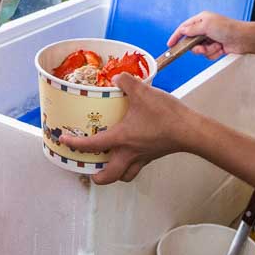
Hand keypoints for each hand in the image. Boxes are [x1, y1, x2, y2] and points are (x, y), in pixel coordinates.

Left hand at [61, 73, 186, 183]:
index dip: (75, 145)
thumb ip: (126, 82)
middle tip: (89, 168)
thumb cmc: (166, 116)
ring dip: (114, 173)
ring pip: (124, 176)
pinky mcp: (153, 156)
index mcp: (121, 139)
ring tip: (109, 163)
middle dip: (95, 176)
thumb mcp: (143, 92)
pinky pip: (137, 167)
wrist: (191, 130)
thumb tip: (117, 77)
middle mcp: (129, 153)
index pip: (92, 146)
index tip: (64, 142)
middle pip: (107, 177)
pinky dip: (130, 164)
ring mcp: (142, 157)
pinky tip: (131, 150)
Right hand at [167, 11, 253, 60]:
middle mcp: (205, 28)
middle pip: (191, 42)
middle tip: (201, 47)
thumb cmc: (227, 28)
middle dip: (197, 47)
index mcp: (202, 19)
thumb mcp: (206, 25)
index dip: (177, 36)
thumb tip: (183, 31)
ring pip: (199, 50)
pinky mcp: (216, 47)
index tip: (170, 44)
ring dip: (207, 50)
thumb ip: (192, 29)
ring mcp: (210, 39)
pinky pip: (208, 54)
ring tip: (216, 46)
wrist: (242, 39)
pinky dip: (213, 53)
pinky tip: (221, 49)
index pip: (184, 28)